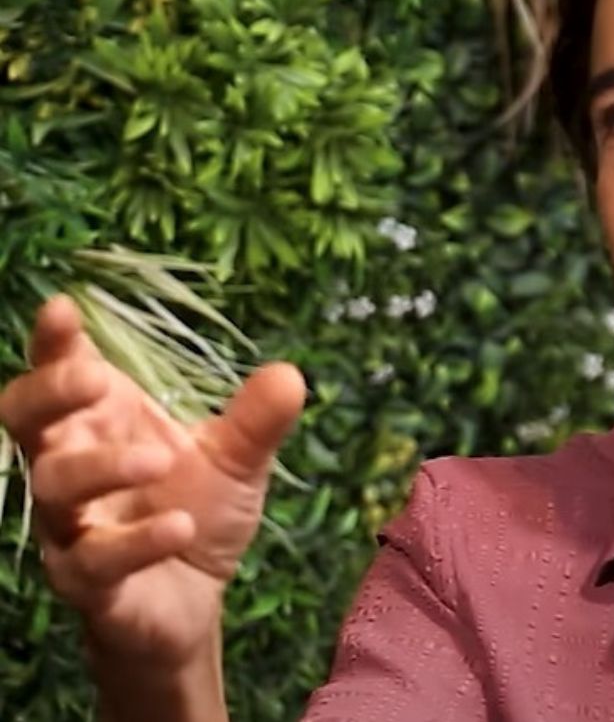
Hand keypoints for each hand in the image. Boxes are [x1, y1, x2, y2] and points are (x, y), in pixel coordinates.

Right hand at [0, 295, 303, 668]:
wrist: (193, 603)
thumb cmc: (196, 511)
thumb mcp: (237, 462)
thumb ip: (256, 421)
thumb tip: (290, 373)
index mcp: (102, 425)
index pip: (60, 375)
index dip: (54, 343)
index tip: (63, 308)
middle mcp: (71, 468)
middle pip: (25, 420)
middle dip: (50, 394)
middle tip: (97, 380)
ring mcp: (70, 526)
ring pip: (53, 488)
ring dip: (102, 467)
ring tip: (160, 460)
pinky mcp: (86, 582)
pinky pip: (92, 560)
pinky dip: (135, 542)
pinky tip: (179, 527)